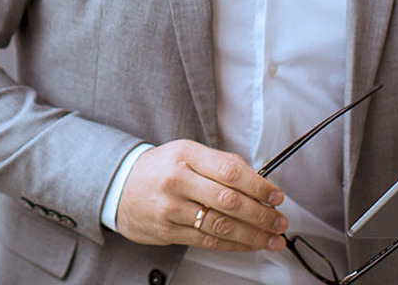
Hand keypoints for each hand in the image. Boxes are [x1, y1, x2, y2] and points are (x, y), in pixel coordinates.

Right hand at [114, 140, 288, 251]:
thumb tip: (258, 181)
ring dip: (253, 234)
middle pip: (229, 200)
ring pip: (221, 224)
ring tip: (271, 238)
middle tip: (279, 221)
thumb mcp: (186, 153)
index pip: (230, 171)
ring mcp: (170, 207)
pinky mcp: (167, 231)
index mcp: (185, 154)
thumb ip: (221, 163)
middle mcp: (177, 180)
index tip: (276, 196)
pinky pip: (207, 240)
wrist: (119, 186)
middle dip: (261, 214)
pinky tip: (248, 244)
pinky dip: (233, 244)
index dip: (259, 186)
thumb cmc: (159, 169)